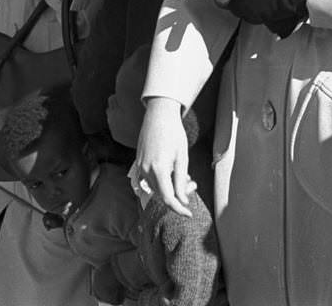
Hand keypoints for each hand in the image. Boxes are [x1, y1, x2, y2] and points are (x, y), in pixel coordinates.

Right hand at [131, 97, 194, 216]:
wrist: (159, 116)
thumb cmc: (174, 134)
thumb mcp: (182, 158)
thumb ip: (181, 181)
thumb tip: (182, 201)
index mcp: (158, 169)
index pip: (168, 198)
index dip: (179, 209)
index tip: (188, 214)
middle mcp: (146, 170)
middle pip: (162, 194)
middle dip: (178, 195)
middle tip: (192, 184)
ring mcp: (140, 166)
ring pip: (156, 188)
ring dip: (170, 187)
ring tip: (184, 176)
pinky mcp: (139, 162)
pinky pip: (150, 179)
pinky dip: (162, 181)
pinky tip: (172, 172)